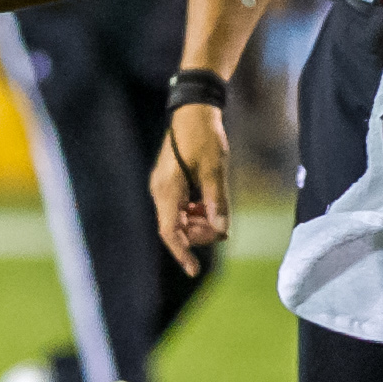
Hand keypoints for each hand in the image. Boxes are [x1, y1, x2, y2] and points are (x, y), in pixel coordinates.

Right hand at [151, 102, 230, 275]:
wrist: (193, 110)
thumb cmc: (204, 137)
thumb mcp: (215, 169)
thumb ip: (217, 201)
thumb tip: (221, 230)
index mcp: (167, 190)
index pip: (171, 232)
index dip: (182, 253)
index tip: (194, 271)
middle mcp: (161, 191)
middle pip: (176, 229)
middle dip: (198, 234)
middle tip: (222, 228)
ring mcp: (164, 187)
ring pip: (180, 219)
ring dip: (198, 223)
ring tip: (217, 214)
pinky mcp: (170, 182)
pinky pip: (181, 207)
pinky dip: (195, 212)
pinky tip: (209, 205)